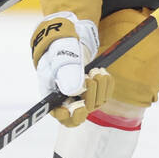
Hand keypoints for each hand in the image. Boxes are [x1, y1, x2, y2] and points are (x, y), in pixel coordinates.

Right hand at [30, 12, 112, 126]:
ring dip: (99, 87)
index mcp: (51, 94)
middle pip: (78, 115)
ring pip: (95, 103)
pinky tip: (102, 72)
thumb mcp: (61, 56)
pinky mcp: (95, 92)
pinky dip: (107, 83)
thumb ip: (66, 72)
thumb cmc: (60, 48)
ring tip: (95, 70)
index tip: (78, 106)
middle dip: (88, 98)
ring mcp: (82, 97)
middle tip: (89, 79)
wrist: (70, 41)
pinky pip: (105, 95)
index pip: (58, 115)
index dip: (67, 116)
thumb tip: (74, 91)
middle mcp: (66, 99)